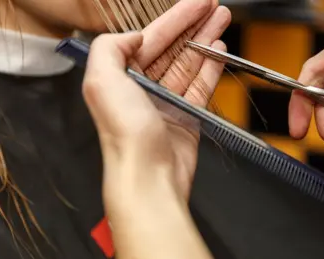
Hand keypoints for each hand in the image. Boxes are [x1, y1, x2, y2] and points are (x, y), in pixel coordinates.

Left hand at [83, 0, 229, 204]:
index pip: (151, 38)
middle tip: (214, 6)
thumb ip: (110, 48)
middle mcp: (142, 88)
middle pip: (172, 47)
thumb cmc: (125, 135)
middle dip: (193, 25)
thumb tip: (133, 36)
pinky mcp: (185, 116)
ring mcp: (166, 102)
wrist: (149, 176)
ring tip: (221, 20)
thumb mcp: (102, 81)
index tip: (197, 3)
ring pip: (188, 63)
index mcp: (120, 77)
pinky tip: (219, 51)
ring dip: (206, 41)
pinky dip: (210, 67)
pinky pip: (200, 85)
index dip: (175, 18)